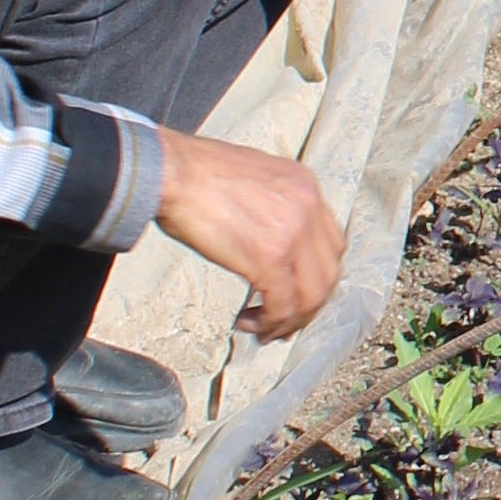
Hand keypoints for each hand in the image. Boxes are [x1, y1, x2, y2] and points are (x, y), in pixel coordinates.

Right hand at [152, 127, 343, 339]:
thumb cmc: (194, 173)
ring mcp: (292, 232)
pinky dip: (269, 322)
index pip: (331, 245)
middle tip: (282, 322)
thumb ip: (273, 207)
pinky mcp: (268, 256)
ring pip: (311, 296)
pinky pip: (282, 305)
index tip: (297, 294)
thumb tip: (269, 240)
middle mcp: (308, 207)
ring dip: (288, 321)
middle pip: (328, 274)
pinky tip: (248, 321)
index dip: (316, 277)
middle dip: (306, 306)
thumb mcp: (253, 179)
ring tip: (263, 328)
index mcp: (305, 187)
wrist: (170, 170)